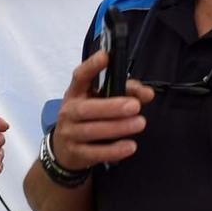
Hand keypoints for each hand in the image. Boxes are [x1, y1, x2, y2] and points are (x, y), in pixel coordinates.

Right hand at [49, 51, 154, 172]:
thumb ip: (125, 93)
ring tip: (139, 123)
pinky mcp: (76, 153)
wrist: (65, 150)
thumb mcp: (100, 101)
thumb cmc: (88, 119)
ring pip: (91, 131)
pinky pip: (94, 152)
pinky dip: (113, 150)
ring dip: (117, 127)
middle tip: (134, 106)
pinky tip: (130, 146)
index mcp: (76, 94)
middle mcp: (69, 112)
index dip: (91, 67)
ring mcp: (70, 134)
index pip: (79, 77)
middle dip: (111, 107)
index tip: (105, 56)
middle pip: (86, 109)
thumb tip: (146, 93)